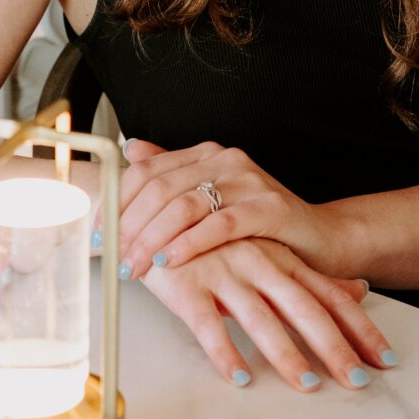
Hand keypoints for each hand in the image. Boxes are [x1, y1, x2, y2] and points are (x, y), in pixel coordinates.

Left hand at [109, 138, 351, 281]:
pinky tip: (169, 262)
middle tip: (111, 258)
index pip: (146, 171)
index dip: (116, 204)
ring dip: (151, 239)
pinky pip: (220, 224)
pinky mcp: (269, 207)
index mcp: (206, 154)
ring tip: (134, 267)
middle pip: (159, 188)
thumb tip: (131, 150)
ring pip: (184, 205)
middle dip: (128, 227)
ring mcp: (249, 180)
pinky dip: (189, 244)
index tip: (97, 236)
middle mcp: (225, 159)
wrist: (321, 239)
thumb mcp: (212, 204)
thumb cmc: (261, 228)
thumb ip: (173, 178)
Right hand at [140, 236, 397, 390]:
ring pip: (260, 318)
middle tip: (358, 380)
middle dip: (334, 346)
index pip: (329, 297)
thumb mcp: (269, 252)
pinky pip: (207, 323)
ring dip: (284, 352)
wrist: (154, 211)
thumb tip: (358, 291)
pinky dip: (224, 351)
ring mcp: (225, 273)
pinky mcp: (188, 285)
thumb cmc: (215, 239)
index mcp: (282, 261)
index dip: (359, 327)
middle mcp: (260, 265)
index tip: (385, 358)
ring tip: (305, 383)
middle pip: (305, 309)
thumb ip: (310, 276)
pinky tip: (239, 376)